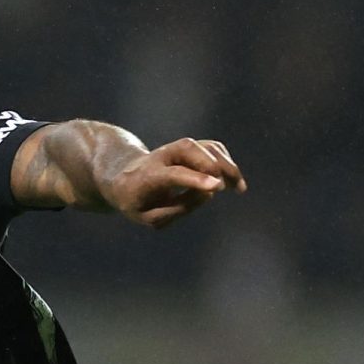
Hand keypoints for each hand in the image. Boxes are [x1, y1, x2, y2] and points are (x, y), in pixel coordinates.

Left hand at [108, 138, 246, 225]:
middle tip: (230, 186)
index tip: (216, 187)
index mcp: (147, 176)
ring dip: (226, 164)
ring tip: (239, 188)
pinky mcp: (190, 148)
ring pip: (204, 146)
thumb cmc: (136, 201)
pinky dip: (226, 161)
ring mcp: (176, 149)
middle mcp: (162, 156)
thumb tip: (208, 193)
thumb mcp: (148, 217)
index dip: (195, 179)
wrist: (124, 176)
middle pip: (189, 149)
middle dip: (212, 164)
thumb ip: (177, 209)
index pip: (173, 174)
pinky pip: (212, 148)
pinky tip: (233, 181)